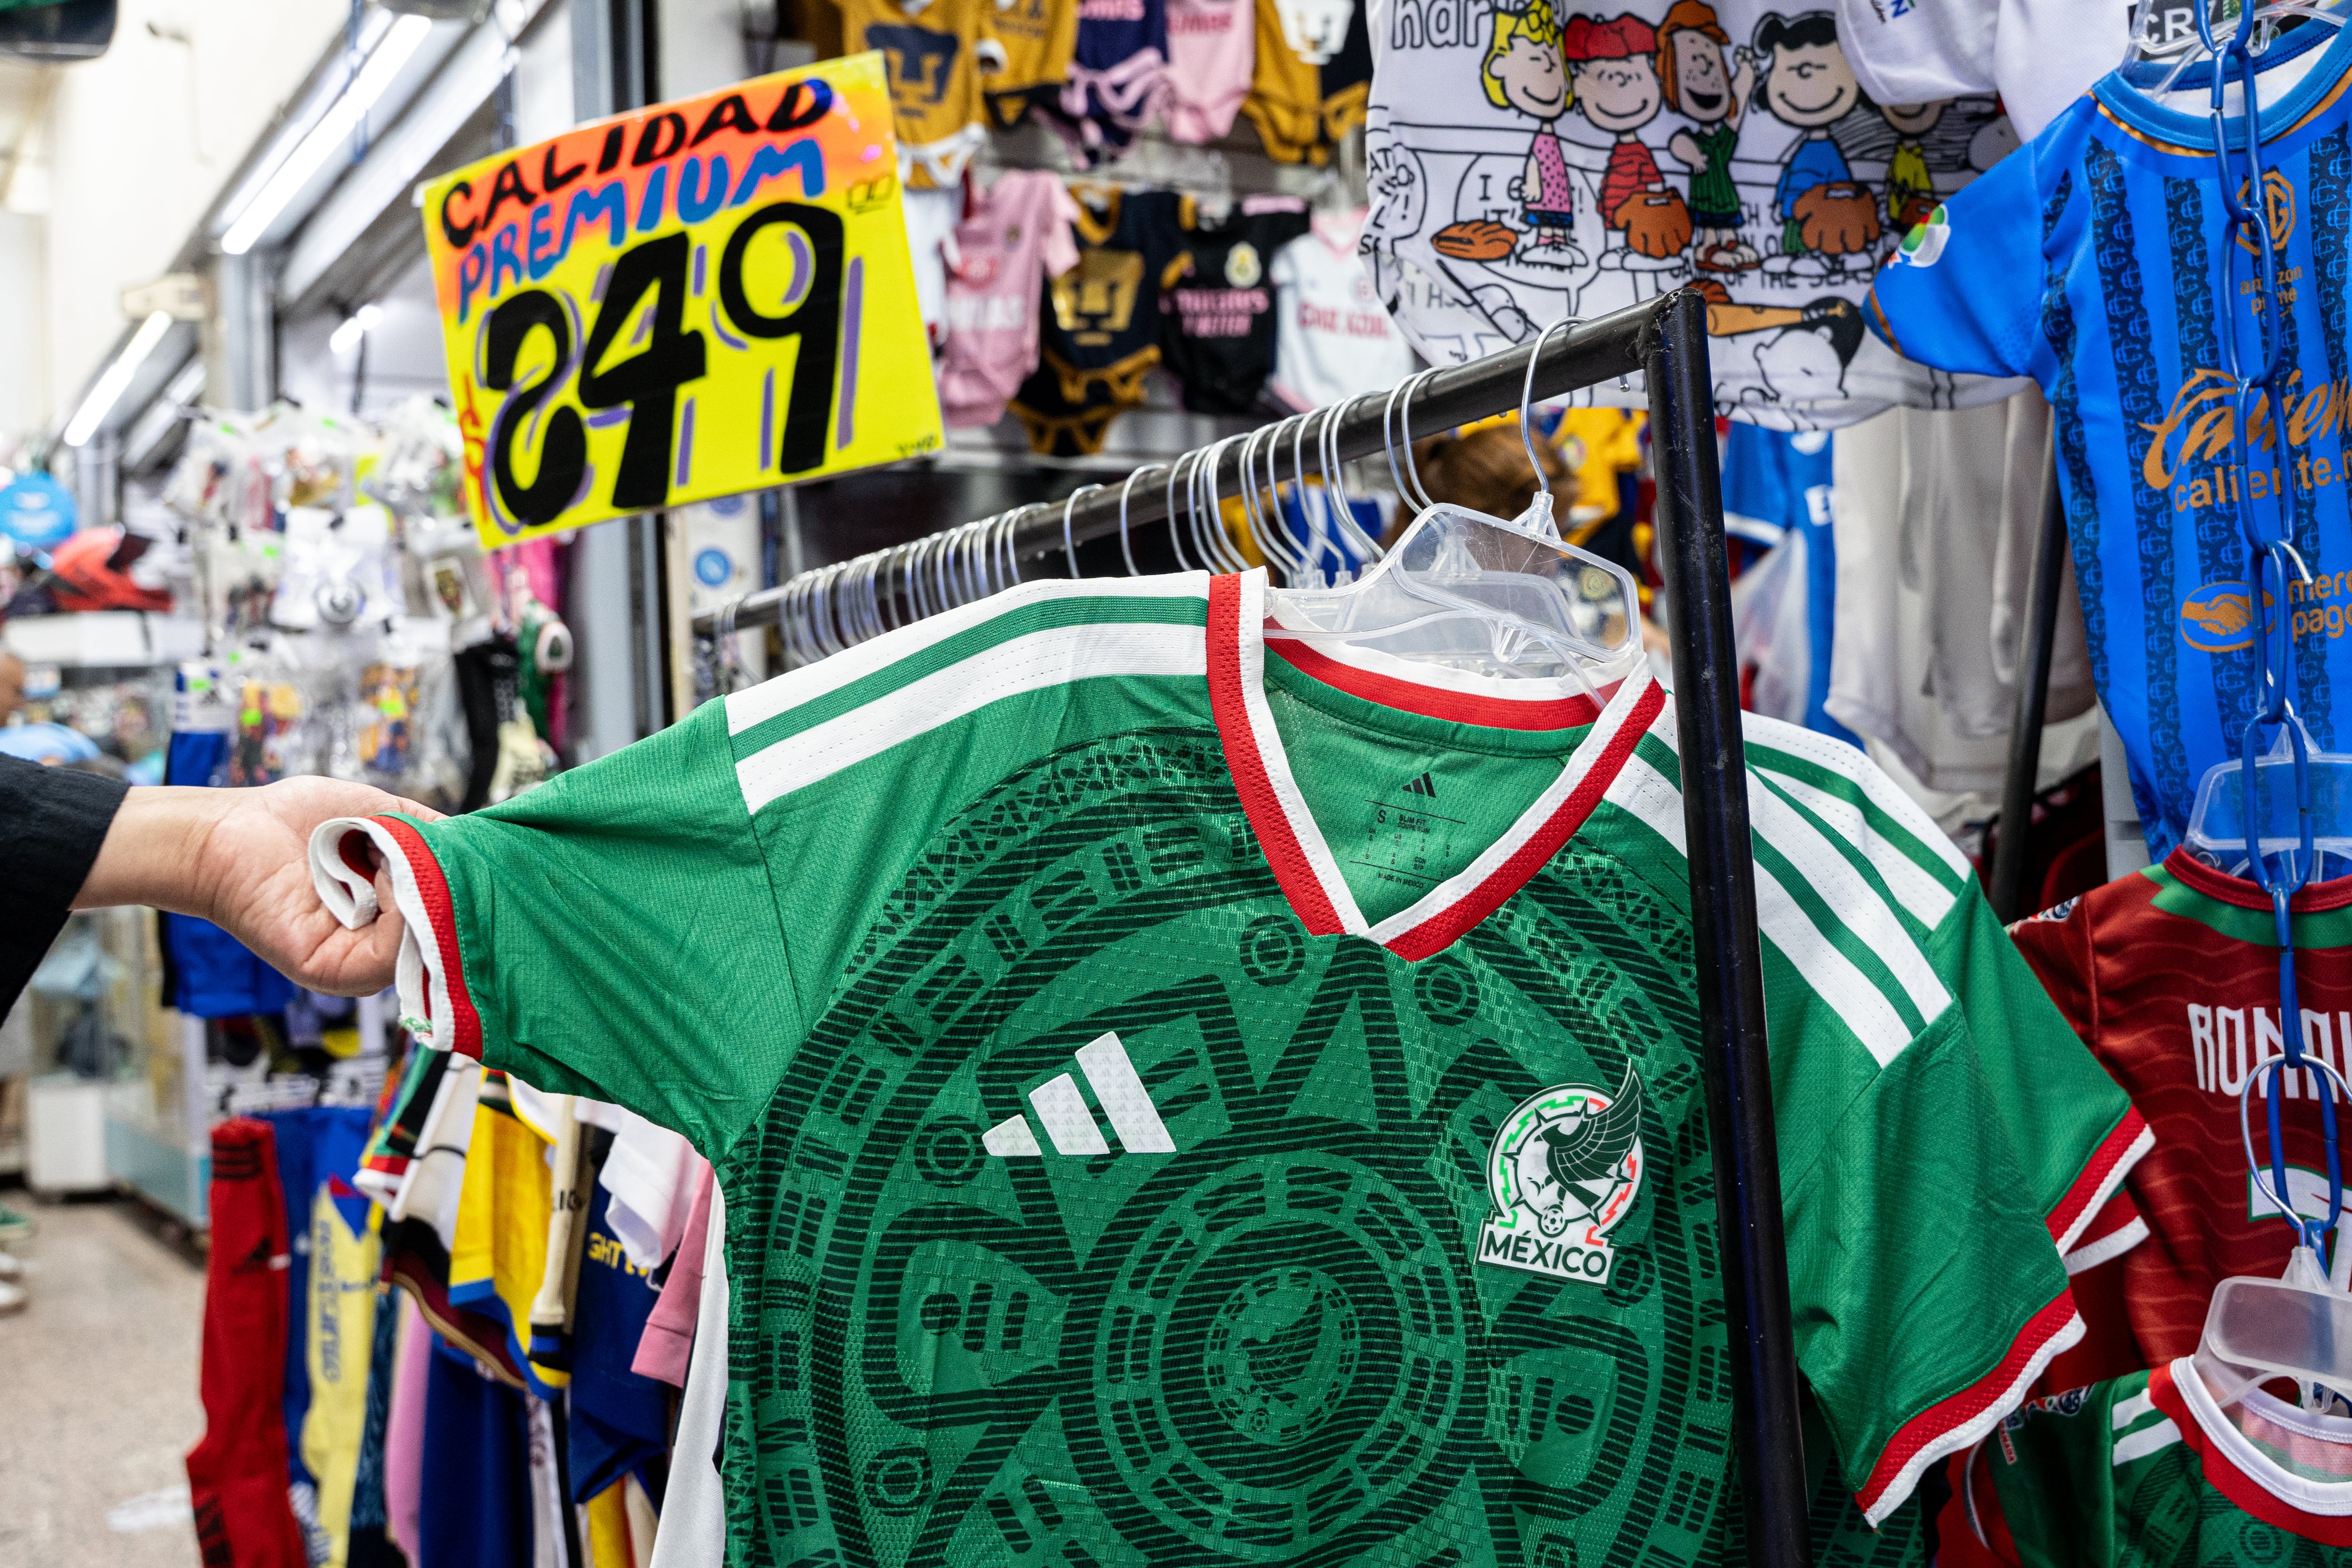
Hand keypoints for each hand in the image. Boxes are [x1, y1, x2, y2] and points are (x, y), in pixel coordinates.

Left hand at [74, 778, 443, 995]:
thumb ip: (432, 837)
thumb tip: (480, 850)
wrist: (228, 829)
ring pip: (428, 946)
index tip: (479, 856)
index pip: (454, 917)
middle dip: (454, 890)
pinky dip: (400, 908)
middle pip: (448, 935)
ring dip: (425, 894)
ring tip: (397, 855)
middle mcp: (378, 951)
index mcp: (392, 919)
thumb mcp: (385, 816)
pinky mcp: (331, 970)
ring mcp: (356, 965)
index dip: (472, 889)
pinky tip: (385, 872)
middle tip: (442, 852)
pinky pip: (391, 952)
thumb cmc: (295, 822)